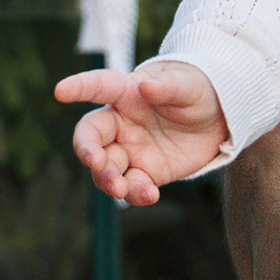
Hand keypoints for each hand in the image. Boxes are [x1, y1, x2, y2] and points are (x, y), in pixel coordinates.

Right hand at [56, 59, 226, 206]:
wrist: (219, 118)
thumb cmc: (197, 90)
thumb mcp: (189, 84)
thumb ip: (168, 87)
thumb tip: (146, 87)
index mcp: (128, 93)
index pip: (98, 86)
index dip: (79, 87)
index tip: (60, 90)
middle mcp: (122, 123)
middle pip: (90, 137)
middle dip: (87, 150)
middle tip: (96, 161)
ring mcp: (131, 149)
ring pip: (106, 168)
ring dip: (107, 180)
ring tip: (120, 188)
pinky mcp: (146, 172)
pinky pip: (132, 186)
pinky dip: (135, 194)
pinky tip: (149, 195)